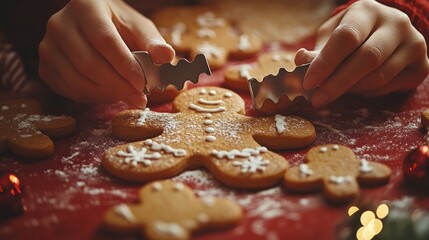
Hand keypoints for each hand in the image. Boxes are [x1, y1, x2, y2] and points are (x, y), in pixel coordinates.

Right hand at [39, 0, 174, 106]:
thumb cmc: (119, 25)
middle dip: (119, 86)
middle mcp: (60, 24)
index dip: (125, 65)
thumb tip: (166, 56)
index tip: (142, 84)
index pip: (104, 40)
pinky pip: (68, 89)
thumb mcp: (138, 27)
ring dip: (106, 95)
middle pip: (89, 63)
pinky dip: (92, 98)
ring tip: (128, 97)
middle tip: (140, 99)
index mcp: (86, 6)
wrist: (92, 23)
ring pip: (77, 80)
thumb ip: (152, 42)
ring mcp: (48, 46)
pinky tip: (109, 94)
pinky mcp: (45, 66)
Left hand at [295, 0, 428, 106]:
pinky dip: (367, 93)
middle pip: (366, 59)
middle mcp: (396, 23)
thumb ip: (317, 50)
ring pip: (378, 76)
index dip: (325, 63)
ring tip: (333, 92)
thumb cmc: (352, 35)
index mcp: (368, 11)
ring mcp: (414, 44)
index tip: (307, 83)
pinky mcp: (421, 66)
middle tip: (317, 99)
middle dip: (337, 83)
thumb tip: (300, 60)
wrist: (386, 34)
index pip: (346, 37)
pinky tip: (356, 89)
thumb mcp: (331, 36)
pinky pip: (389, 87)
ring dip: (350, 90)